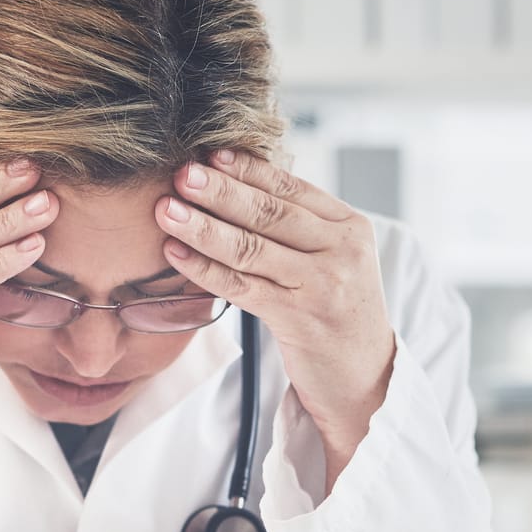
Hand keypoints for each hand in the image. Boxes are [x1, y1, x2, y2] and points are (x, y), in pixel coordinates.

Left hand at [154, 150, 395, 487]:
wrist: (365, 378)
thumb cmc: (338, 313)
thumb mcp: (335, 260)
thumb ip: (301, 228)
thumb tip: (238, 185)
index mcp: (350, 226)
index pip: (292, 188)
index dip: (248, 169)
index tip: (209, 154)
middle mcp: (341, 250)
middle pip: (270, 213)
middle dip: (221, 190)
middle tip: (181, 173)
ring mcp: (321, 285)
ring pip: (251, 248)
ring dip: (203, 226)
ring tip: (167, 210)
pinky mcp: (299, 319)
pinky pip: (242, 287)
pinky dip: (205, 269)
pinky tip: (177, 253)